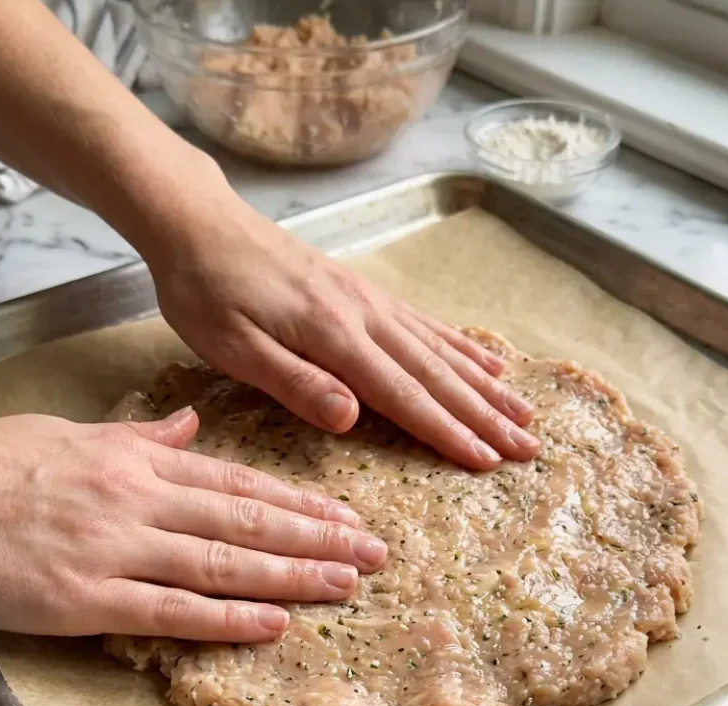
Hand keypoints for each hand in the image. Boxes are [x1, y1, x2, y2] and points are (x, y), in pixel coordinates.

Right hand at [0, 408, 386, 640]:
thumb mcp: (68, 434)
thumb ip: (136, 435)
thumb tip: (188, 425)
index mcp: (136, 462)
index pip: (238, 482)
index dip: (298, 502)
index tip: (345, 516)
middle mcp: (138, 502)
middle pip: (246, 521)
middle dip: (316, 538)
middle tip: (373, 553)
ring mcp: (116, 551)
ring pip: (222, 563)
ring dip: (290, 576)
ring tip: (345, 584)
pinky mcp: (86, 600)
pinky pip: (169, 611)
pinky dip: (224, 619)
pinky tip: (272, 624)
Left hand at [147, 189, 539, 471]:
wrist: (199, 222)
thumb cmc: (207, 291)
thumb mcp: (233, 347)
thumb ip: (295, 383)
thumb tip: (353, 418)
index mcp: (334, 336)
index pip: (403, 395)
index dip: (447, 431)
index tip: (486, 460)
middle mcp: (365, 315)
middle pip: (437, 374)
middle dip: (485, 415)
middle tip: (528, 446)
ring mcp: (371, 300)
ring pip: (441, 349)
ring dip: (485, 385)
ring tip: (524, 412)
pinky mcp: (364, 291)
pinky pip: (426, 323)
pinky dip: (462, 346)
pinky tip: (486, 362)